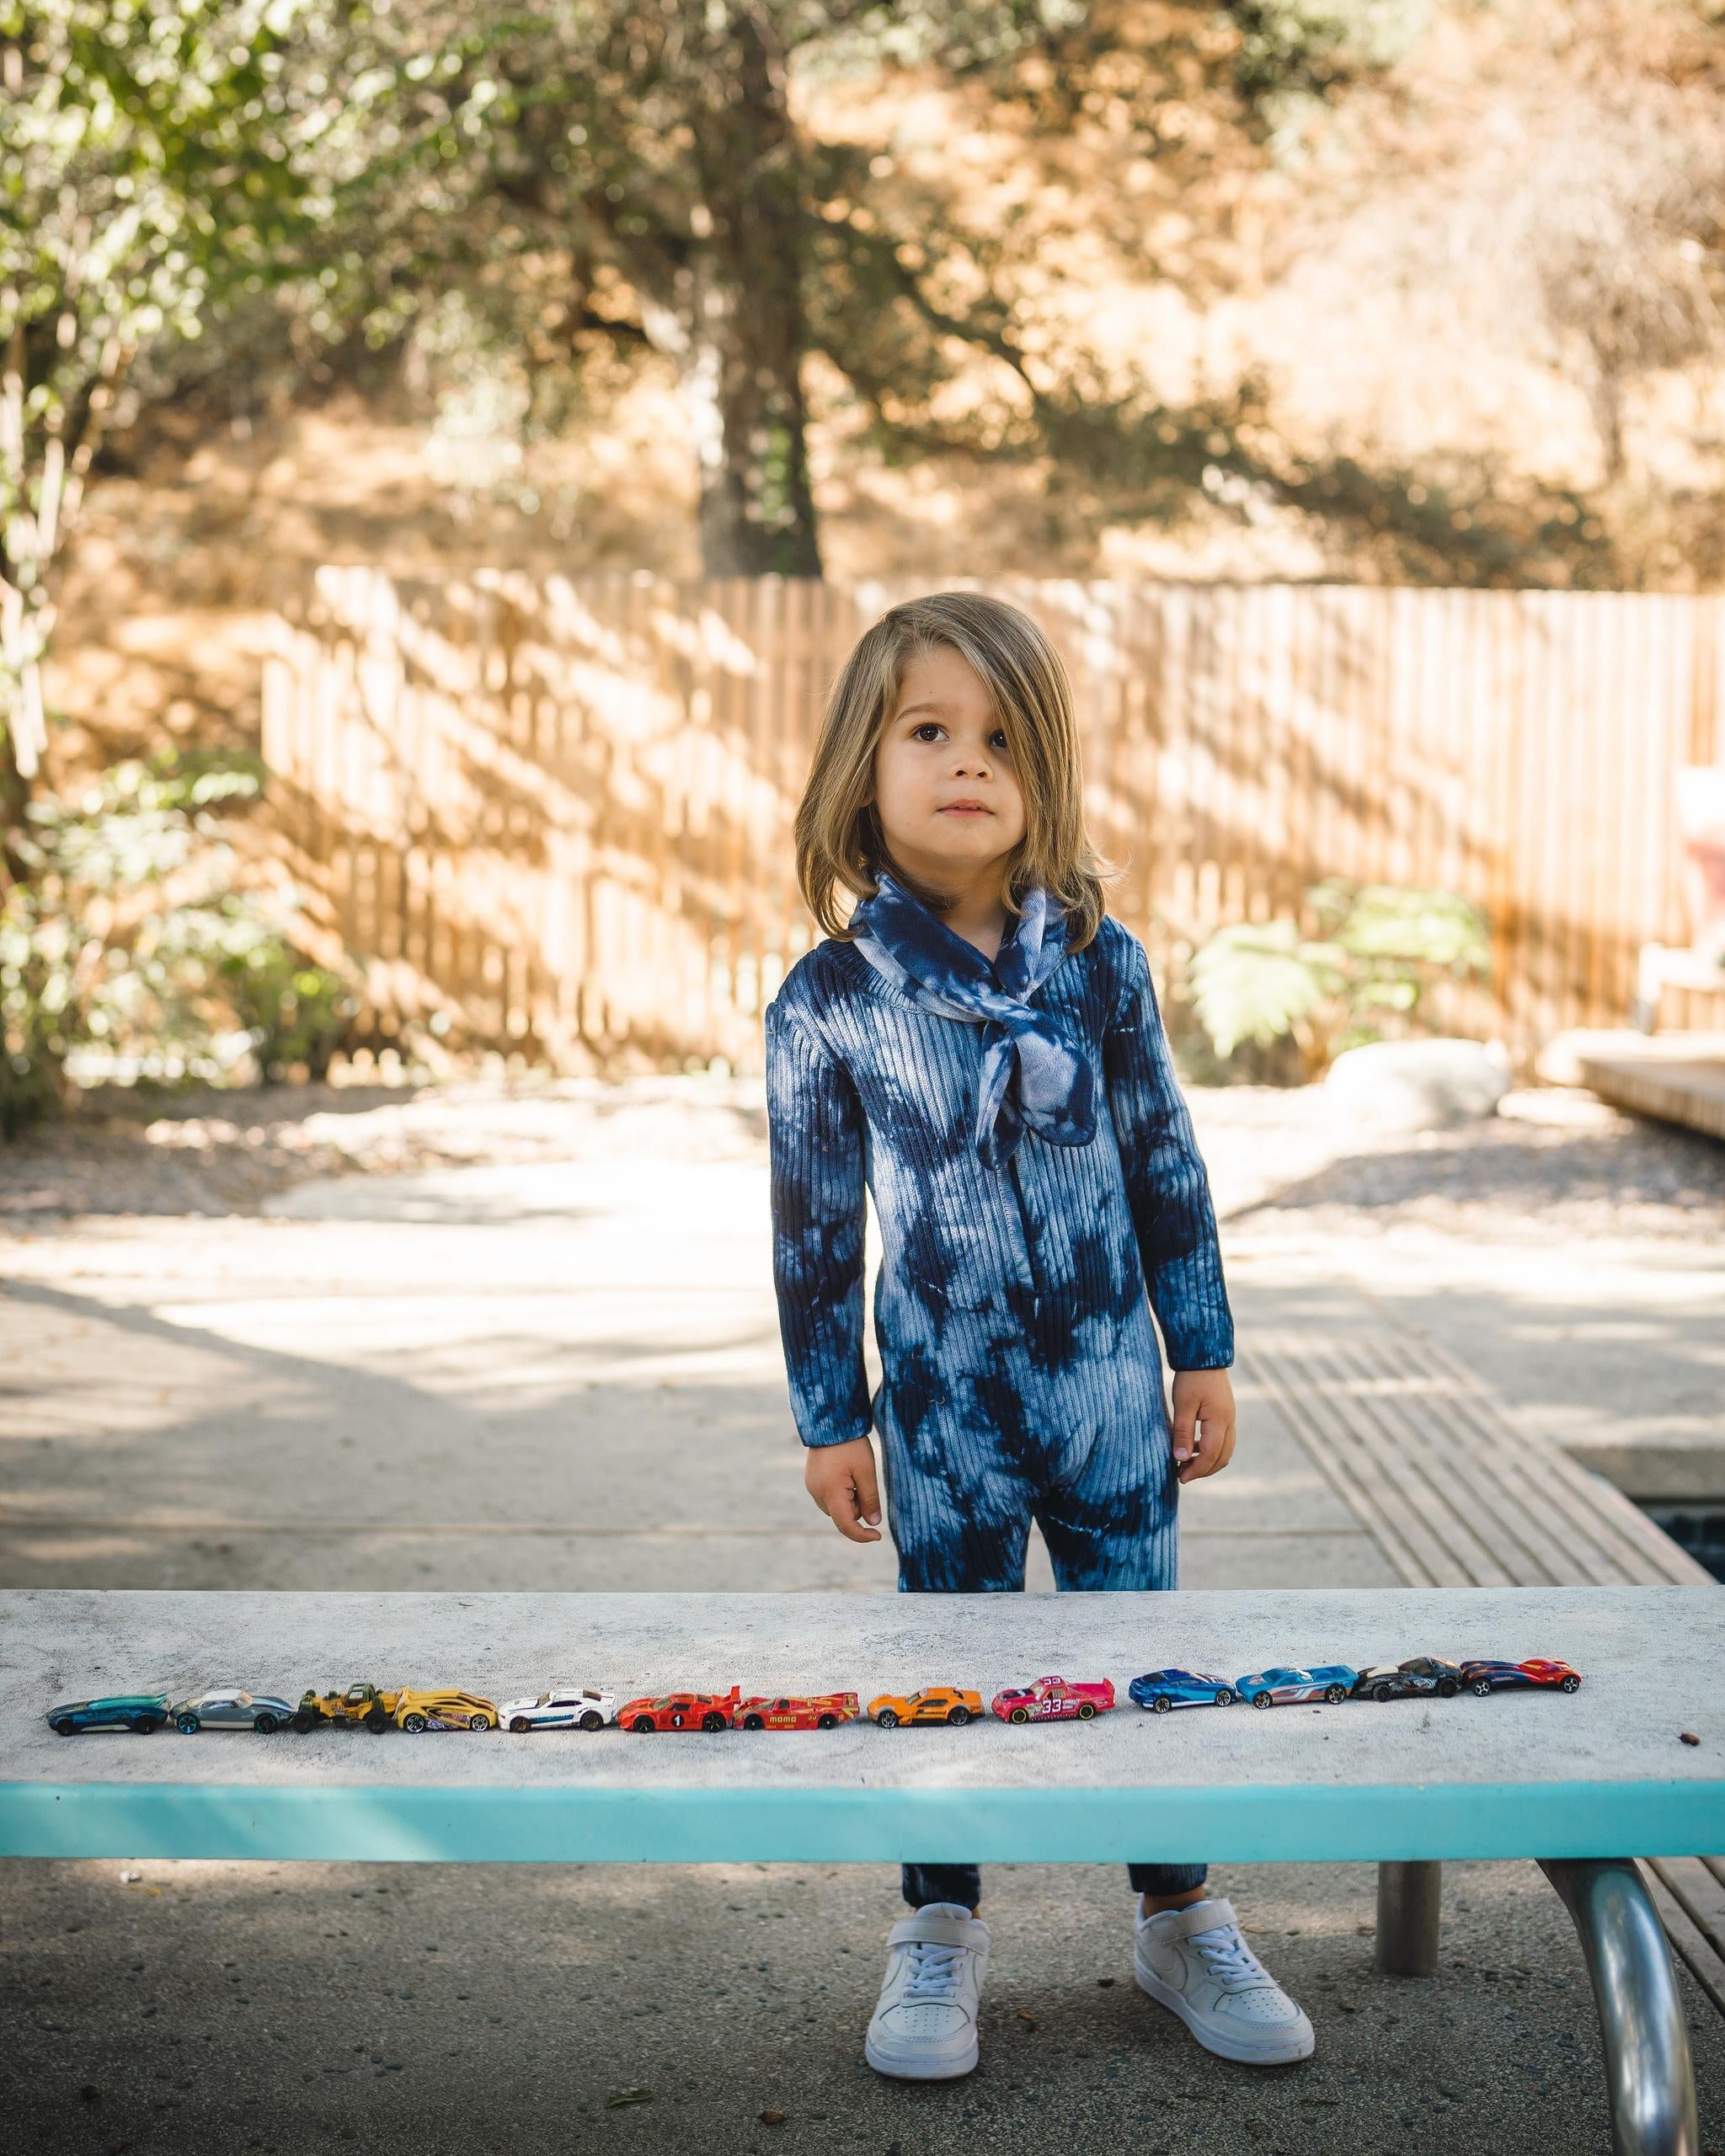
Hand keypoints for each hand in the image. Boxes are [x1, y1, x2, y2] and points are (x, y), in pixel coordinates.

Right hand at [804, 1435, 882, 1542]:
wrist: (830, 1422)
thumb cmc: (851, 1445)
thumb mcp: (866, 1471)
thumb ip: (870, 1499)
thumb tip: (873, 1523)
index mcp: (831, 1492)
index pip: (846, 1525)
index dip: (862, 1535)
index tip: (878, 1535)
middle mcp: (817, 1493)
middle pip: (841, 1516)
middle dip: (856, 1507)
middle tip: (863, 1481)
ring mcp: (812, 1486)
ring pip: (835, 1507)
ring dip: (848, 1500)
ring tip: (853, 1473)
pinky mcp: (811, 1480)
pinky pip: (828, 1496)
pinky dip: (840, 1492)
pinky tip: (844, 1472)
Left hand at [1171, 1368, 1235, 1483]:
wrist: (1204, 1356)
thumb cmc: (1191, 1378)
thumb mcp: (1182, 1404)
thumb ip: (1183, 1432)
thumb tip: (1181, 1459)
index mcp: (1219, 1421)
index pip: (1211, 1456)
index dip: (1197, 1470)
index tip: (1180, 1477)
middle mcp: (1229, 1422)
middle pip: (1222, 1458)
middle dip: (1203, 1470)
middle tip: (1182, 1475)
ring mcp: (1230, 1418)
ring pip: (1225, 1450)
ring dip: (1208, 1461)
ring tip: (1186, 1464)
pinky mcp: (1226, 1414)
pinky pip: (1223, 1440)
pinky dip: (1210, 1450)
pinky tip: (1193, 1448)